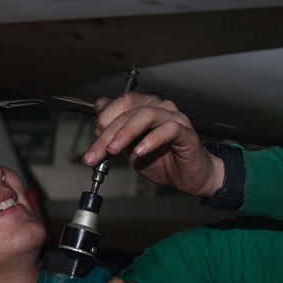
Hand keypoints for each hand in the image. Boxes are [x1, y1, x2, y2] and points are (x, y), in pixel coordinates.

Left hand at [82, 92, 223, 197]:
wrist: (189, 178)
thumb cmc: (163, 162)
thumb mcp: (130, 149)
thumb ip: (116, 133)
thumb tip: (98, 114)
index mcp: (145, 107)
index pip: (120, 104)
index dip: (104, 119)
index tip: (93, 142)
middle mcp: (160, 107)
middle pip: (129, 110)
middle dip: (108, 133)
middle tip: (95, 153)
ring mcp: (175, 117)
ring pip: (146, 115)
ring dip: (126, 133)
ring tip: (113, 150)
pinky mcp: (186, 132)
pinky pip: (169, 129)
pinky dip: (151, 139)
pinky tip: (140, 151)